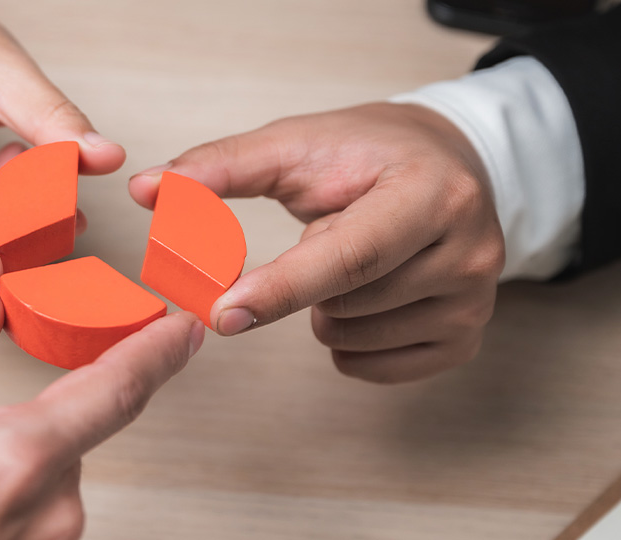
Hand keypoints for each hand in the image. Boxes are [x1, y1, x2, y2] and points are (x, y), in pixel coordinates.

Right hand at [0, 293, 204, 538]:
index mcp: (15, 459)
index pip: (115, 391)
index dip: (157, 352)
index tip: (185, 330)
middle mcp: (46, 515)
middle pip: (71, 439)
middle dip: (27, 426)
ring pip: (52, 484)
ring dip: (9, 472)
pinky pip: (35, 524)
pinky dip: (2, 508)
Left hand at [128, 103, 502, 382]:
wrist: (447, 164)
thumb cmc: (366, 154)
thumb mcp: (295, 145)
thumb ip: (219, 167)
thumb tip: (146, 189)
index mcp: (431, 192)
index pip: (349, 256)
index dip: (281, 288)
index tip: (223, 313)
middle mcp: (469, 250)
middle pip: (344, 303)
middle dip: (303, 283)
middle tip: (324, 233)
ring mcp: (475, 301)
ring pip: (353, 338)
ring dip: (324, 310)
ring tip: (349, 260)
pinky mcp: (467, 338)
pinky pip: (374, 368)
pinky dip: (348, 342)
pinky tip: (363, 297)